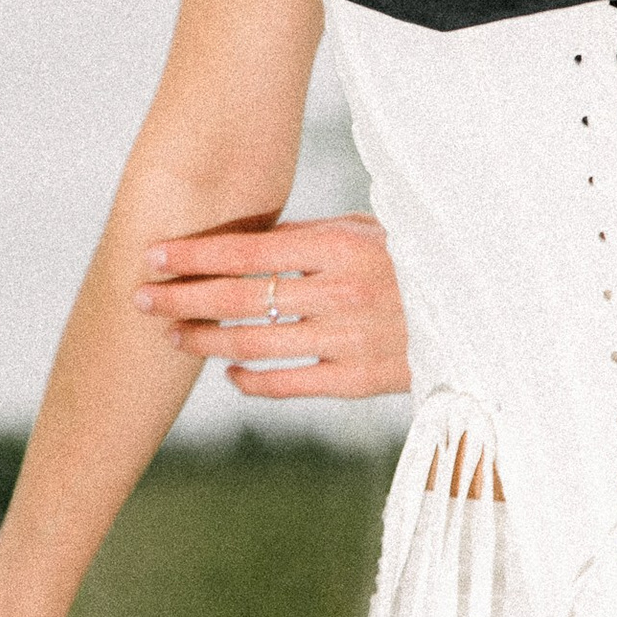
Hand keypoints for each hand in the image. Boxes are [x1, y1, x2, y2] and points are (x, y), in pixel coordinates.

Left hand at [134, 213, 411, 398]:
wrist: (475, 312)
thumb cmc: (412, 260)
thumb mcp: (368, 232)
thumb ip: (309, 239)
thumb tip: (242, 242)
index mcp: (341, 245)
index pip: (249, 250)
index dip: (196, 254)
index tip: (154, 255)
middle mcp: (341, 292)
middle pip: (241, 298)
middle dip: (183, 298)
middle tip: (141, 299)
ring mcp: (349, 338)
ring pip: (256, 343)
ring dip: (206, 341)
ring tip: (173, 337)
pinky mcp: (359, 379)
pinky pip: (289, 384)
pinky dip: (251, 380)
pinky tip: (228, 373)